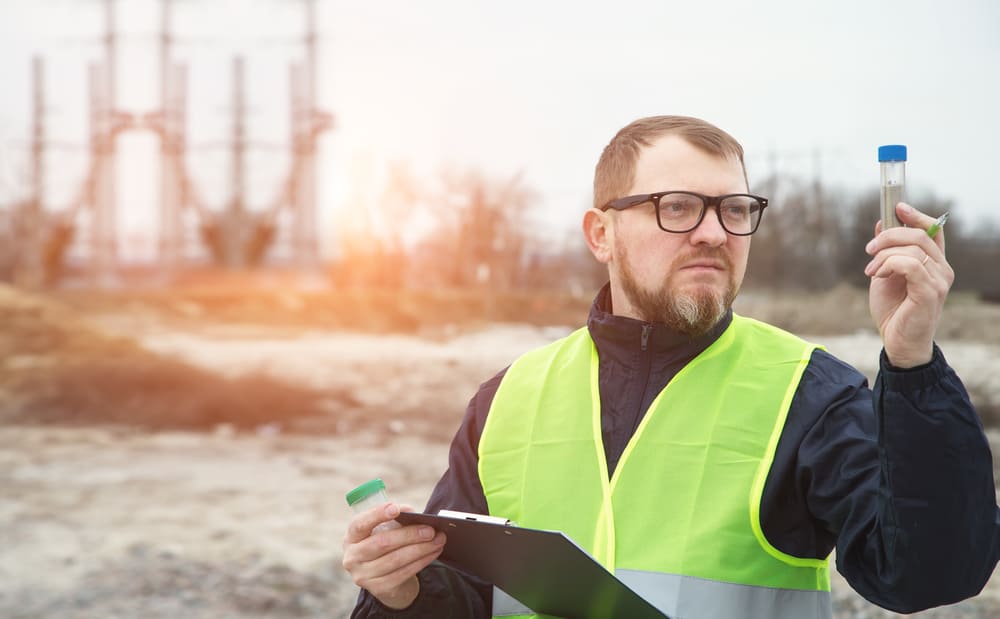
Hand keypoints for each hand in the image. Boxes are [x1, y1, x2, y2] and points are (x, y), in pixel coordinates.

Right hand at [341, 502, 445, 609]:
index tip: (396, 508)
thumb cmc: (386, 544)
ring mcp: (363, 575)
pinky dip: (422, 561)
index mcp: (351, 537)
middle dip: (409, 535)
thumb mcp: (386, 529)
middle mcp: (352, 557)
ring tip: (438, 540)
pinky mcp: (378, 589)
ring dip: (421, 549)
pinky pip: (403, 573)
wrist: (384, 577)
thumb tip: (411, 512)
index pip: (359, 524)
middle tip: (430, 529)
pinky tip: (433, 552)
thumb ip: (396, 519)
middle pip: (382, 543)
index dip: (377, 515)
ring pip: (396, 559)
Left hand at [865, 202, 953, 367]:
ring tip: (871, 271)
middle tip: (868, 250)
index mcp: (934, 263)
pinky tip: (878, 276)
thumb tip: (882, 223)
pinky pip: (910, 264)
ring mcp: (939, 281)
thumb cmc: (893, 311)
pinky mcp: (930, 292)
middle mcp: (942, 269)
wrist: (897, 342)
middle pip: (920, 234)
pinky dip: (889, 264)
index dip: (916, 215)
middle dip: (889, 236)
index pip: (934, 230)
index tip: (897, 207)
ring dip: (883, 255)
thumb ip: (886, 251)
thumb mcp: (884, 274)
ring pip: (912, 248)